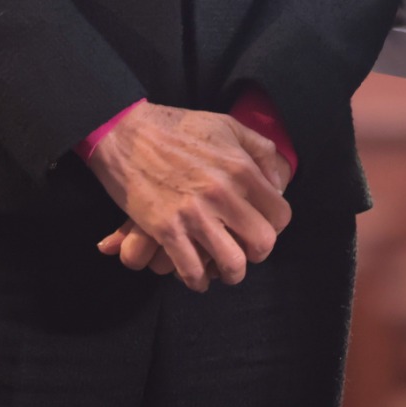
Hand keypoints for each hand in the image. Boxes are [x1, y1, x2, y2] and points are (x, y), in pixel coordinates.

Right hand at [84, 104, 291, 290]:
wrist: (125, 133)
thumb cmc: (178, 128)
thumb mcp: (228, 126)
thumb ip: (260, 152)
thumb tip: (277, 184)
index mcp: (242, 169)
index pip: (280, 216)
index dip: (273, 226)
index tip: (259, 225)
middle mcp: (223, 193)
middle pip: (262, 244)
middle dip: (256, 252)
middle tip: (243, 248)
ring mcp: (194, 214)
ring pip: (232, 264)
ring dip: (230, 272)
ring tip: (223, 267)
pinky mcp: (165, 229)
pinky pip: (192, 271)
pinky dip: (197, 280)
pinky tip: (197, 275)